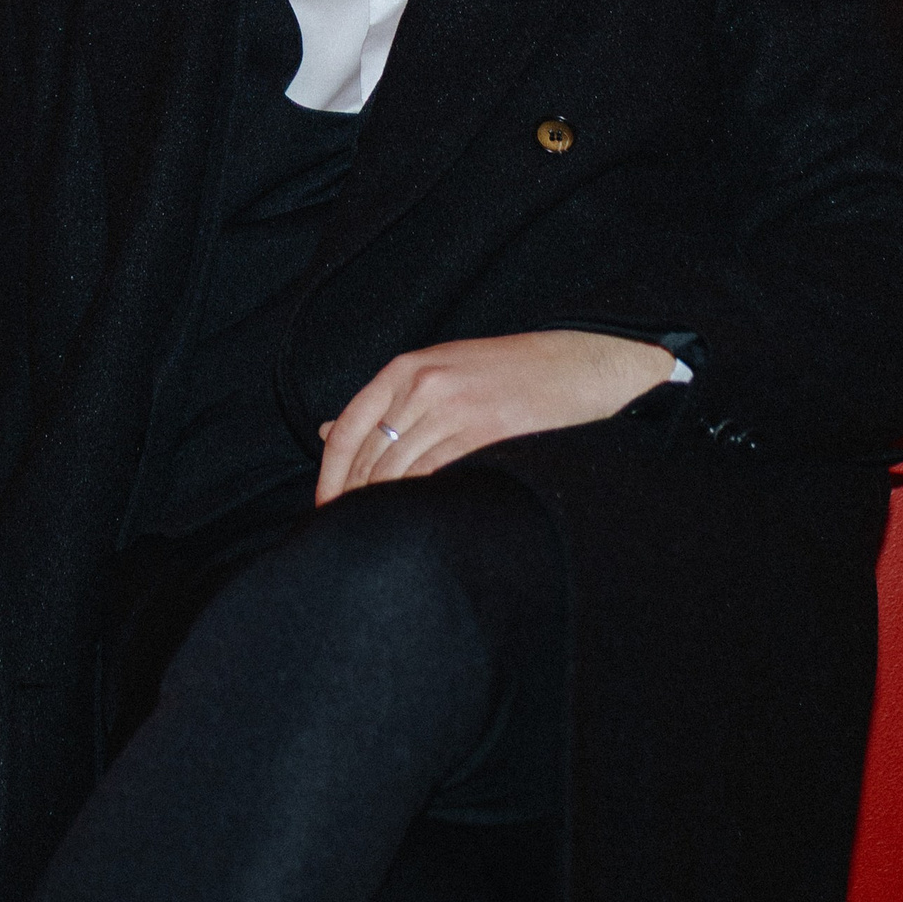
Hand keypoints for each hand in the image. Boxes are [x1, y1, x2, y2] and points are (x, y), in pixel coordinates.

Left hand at [315, 330, 677, 503]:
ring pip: (399, 473)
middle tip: (346, 534)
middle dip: (352, 499)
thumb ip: (386, 402)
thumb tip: (325, 432)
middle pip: (370, 457)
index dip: (330, 475)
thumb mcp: (440, 369)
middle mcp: (425, 385)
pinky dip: (421, 504)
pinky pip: (437, 479)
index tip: (324, 510)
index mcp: (407, 368)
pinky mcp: (488, 435)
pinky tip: (419, 524)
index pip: (348, 428)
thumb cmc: (508, 371)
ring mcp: (456, 409)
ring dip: (383, 509)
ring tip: (379, 537)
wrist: (578, 364)